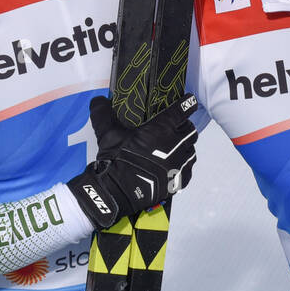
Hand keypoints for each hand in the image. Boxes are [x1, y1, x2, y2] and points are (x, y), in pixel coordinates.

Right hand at [67, 93, 198, 228]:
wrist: (118, 191)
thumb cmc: (116, 159)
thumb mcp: (107, 133)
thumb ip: (102, 113)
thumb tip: (98, 100)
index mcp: (161, 128)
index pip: (182, 110)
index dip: (187, 103)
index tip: (189, 101)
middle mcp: (175, 143)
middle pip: (190, 130)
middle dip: (185, 126)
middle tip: (177, 127)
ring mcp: (179, 162)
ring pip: (191, 149)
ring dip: (186, 146)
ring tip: (177, 147)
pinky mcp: (179, 179)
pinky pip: (189, 168)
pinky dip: (184, 164)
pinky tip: (176, 165)